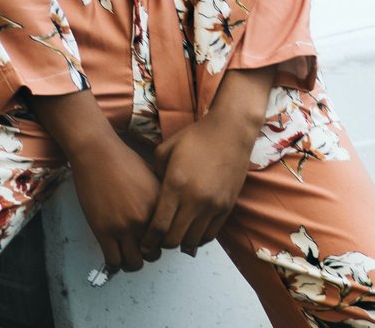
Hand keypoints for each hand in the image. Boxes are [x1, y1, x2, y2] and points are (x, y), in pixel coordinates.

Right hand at [72, 132, 163, 272]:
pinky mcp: (104, 231)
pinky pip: (114, 261)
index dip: (162, 242)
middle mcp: (146, 219)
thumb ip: (161, 201)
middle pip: (154, 255)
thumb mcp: (153, 179)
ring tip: (127, 253)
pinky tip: (114, 253)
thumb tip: (167, 219)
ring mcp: (124, 227)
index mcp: (161, 206)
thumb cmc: (124, 161)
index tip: (155, 241)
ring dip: (132, 261)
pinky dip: (115, 263)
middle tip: (140, 247)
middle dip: (148, 253)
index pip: (169, 239)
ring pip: (135, 263)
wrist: (98, 153)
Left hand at [138, 115, 253, 257]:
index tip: (144, 244)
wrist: (231, 130)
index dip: (148, 241)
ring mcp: (213, 205)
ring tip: (175, 235)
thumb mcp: (166, 150)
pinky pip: (210, 235)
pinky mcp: (227, 207)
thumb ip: (155, 175)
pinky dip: (198, 238)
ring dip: (181, 242)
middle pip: (173, 239)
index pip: (158, 226)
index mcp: (175, 185)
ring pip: (192, 241)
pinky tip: (192, 231)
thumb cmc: (196, 137)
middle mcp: (194, 199)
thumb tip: (153, 197)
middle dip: (162, 244)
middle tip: (158, 240)